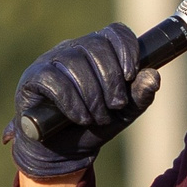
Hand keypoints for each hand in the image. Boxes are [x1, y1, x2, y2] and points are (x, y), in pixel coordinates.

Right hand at [9, 24, 160, 179]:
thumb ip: (140, 95)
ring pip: (74, 63)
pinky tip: (80, 118)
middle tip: (115, 106)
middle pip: (95, 47)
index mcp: (96, 52)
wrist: (61, 152)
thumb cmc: (92, 127)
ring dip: (92, 95)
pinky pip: (54, 80)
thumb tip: (153, 75)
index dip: (126, 48)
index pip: (113, 33)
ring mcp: (49, 61)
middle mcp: (72, 50)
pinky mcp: (32, 78)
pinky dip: (72, 102)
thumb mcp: (123, 113)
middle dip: (111, 79)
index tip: (131, 74)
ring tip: (97, 118)